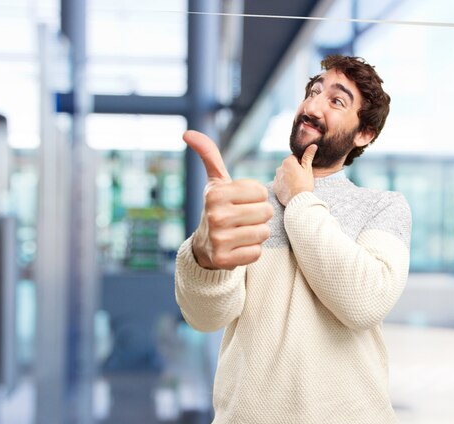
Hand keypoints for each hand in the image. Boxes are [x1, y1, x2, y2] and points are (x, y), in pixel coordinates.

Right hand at [184, 130, 273, 269]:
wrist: (204, 245)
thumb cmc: (217, 207)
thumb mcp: (215, 181)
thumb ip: (209, 155)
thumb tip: (188, 133)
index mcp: (216, 193)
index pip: (260, 192)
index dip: (256, 197)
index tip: (241, 202)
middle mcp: (215, 215)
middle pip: (265, 212)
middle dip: (259, 216)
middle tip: (243, 219)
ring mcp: (219, 239)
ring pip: (263, 232)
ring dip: (257, 233)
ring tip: (242, 232)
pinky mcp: (225, 259)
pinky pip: (257, 252)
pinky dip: (251, 250)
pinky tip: (238, 247)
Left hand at [273, 144, 317, 205]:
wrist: (298, 201)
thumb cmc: (305, 184)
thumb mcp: (308, 169)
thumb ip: (308, 156)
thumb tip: (312, 145)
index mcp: (287, 162)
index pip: (294, 157)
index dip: (300, 162)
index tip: (304, 169)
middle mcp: (279, 168)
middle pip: (288, 165)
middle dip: (293, 169)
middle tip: (301, 178)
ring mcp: (276, 178)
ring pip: (283, 174)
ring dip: (288, 176)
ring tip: (296, 184)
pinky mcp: (275, 187)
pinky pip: (280, 182)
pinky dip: (284, 184)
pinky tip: (291, 189)